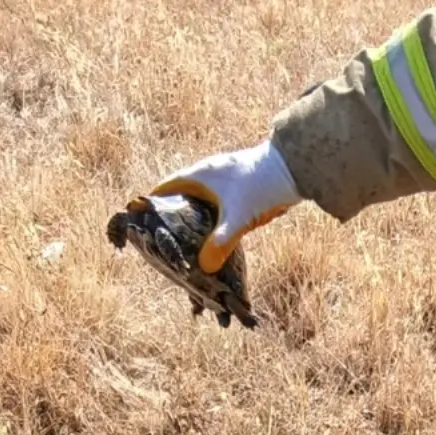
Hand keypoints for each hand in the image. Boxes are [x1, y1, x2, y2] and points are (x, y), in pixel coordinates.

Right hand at [152, 140, 301, 273]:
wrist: (292, 168)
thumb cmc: (261, 187)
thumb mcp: (238, 217)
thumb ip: (221, 242)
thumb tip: (205, 266)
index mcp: (200, 175)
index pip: (166, 188)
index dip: (152, 204)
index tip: (143, 221)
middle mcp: (208, 174)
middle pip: (181, 195)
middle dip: (172, 215)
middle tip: (165, 239)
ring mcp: (223, 178)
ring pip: (199, 199)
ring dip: (192, 217)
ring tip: (187, 242)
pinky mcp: (237, 185)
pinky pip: (215, 203)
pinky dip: (210, 217)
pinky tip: (214, 234)